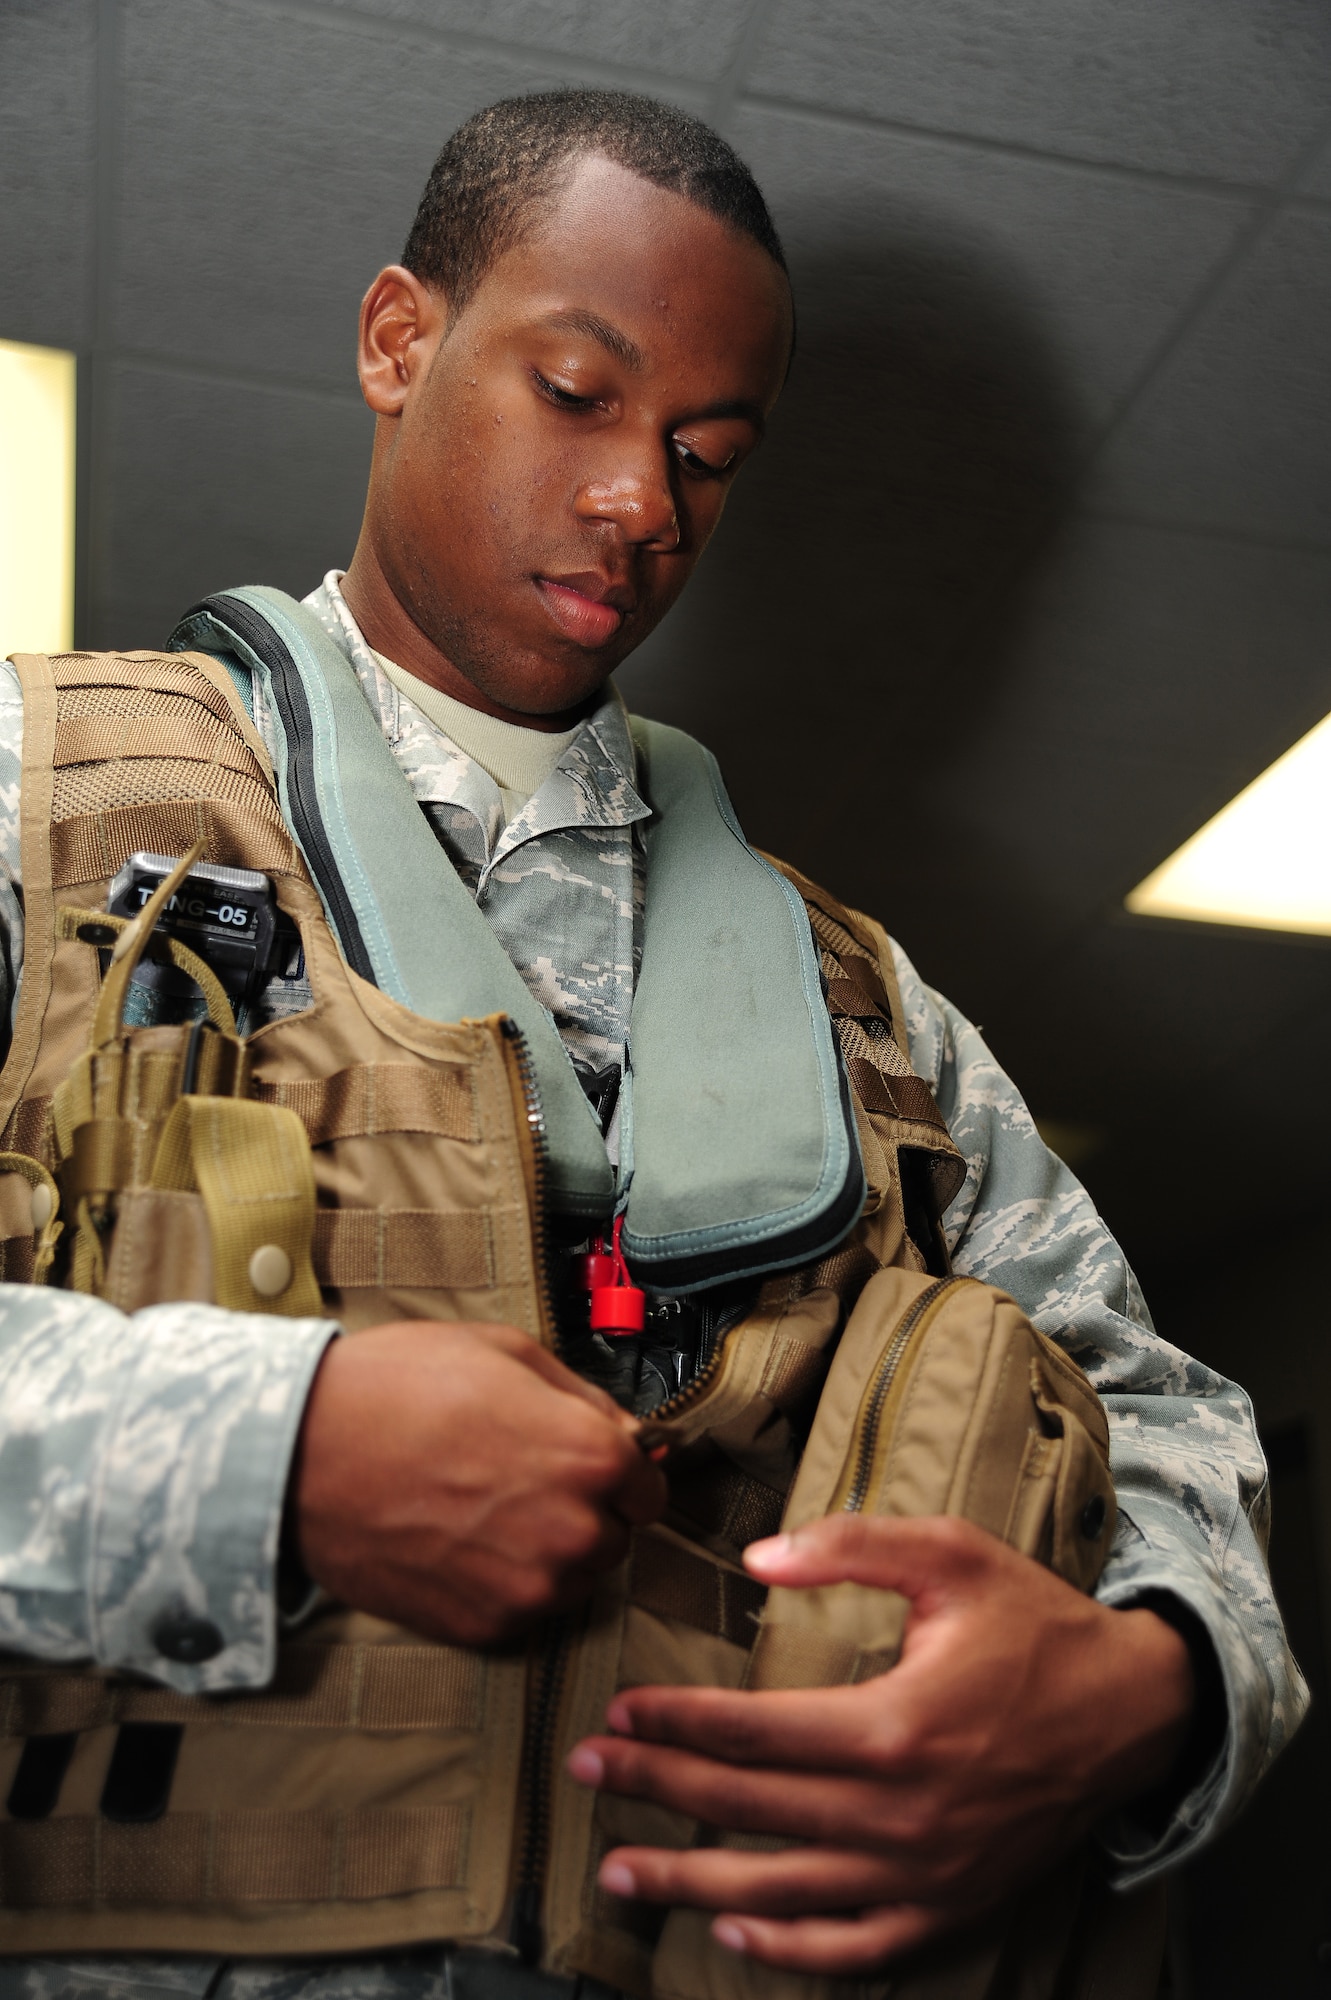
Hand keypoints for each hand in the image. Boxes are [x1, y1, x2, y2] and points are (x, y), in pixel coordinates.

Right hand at [293, 1319, 664, 1645]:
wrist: (300, 1453)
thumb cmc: (395, 1390)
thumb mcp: (505, 1352)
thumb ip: (582, 1397)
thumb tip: (625, 1429)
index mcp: (589, 1456)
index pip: (650, 1487)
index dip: (619, 1471)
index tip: (590, 1464)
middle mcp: (573, 1531)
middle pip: (615, 1536)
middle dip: (583, 1510)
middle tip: (519, 1478)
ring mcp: (528, 1587)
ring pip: (572, 1578)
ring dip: (547, 1551)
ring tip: (481, 1507)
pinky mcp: (483, 1626)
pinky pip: (522, 1609)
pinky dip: (502, 1582)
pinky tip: (457, 1540)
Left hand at [568, 1515, 1194, 1972]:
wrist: (1134, 1710)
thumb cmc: (1035, 1625)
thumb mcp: (951, 1556)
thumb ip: (850, 1545)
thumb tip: (755, 1555)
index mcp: (890, 1725)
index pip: (748, 1731)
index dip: (672, 1721)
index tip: (617, 1710)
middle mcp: (898, 1814)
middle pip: (747, 1807)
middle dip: (654, 1788)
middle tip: (585, 1771)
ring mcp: (924, 1873)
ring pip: (781, 1890)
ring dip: (690, 1883)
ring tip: (617, 1871)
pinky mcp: (950, 1908)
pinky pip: (855, 1946)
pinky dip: (789, 1946)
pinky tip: (734, 1933)